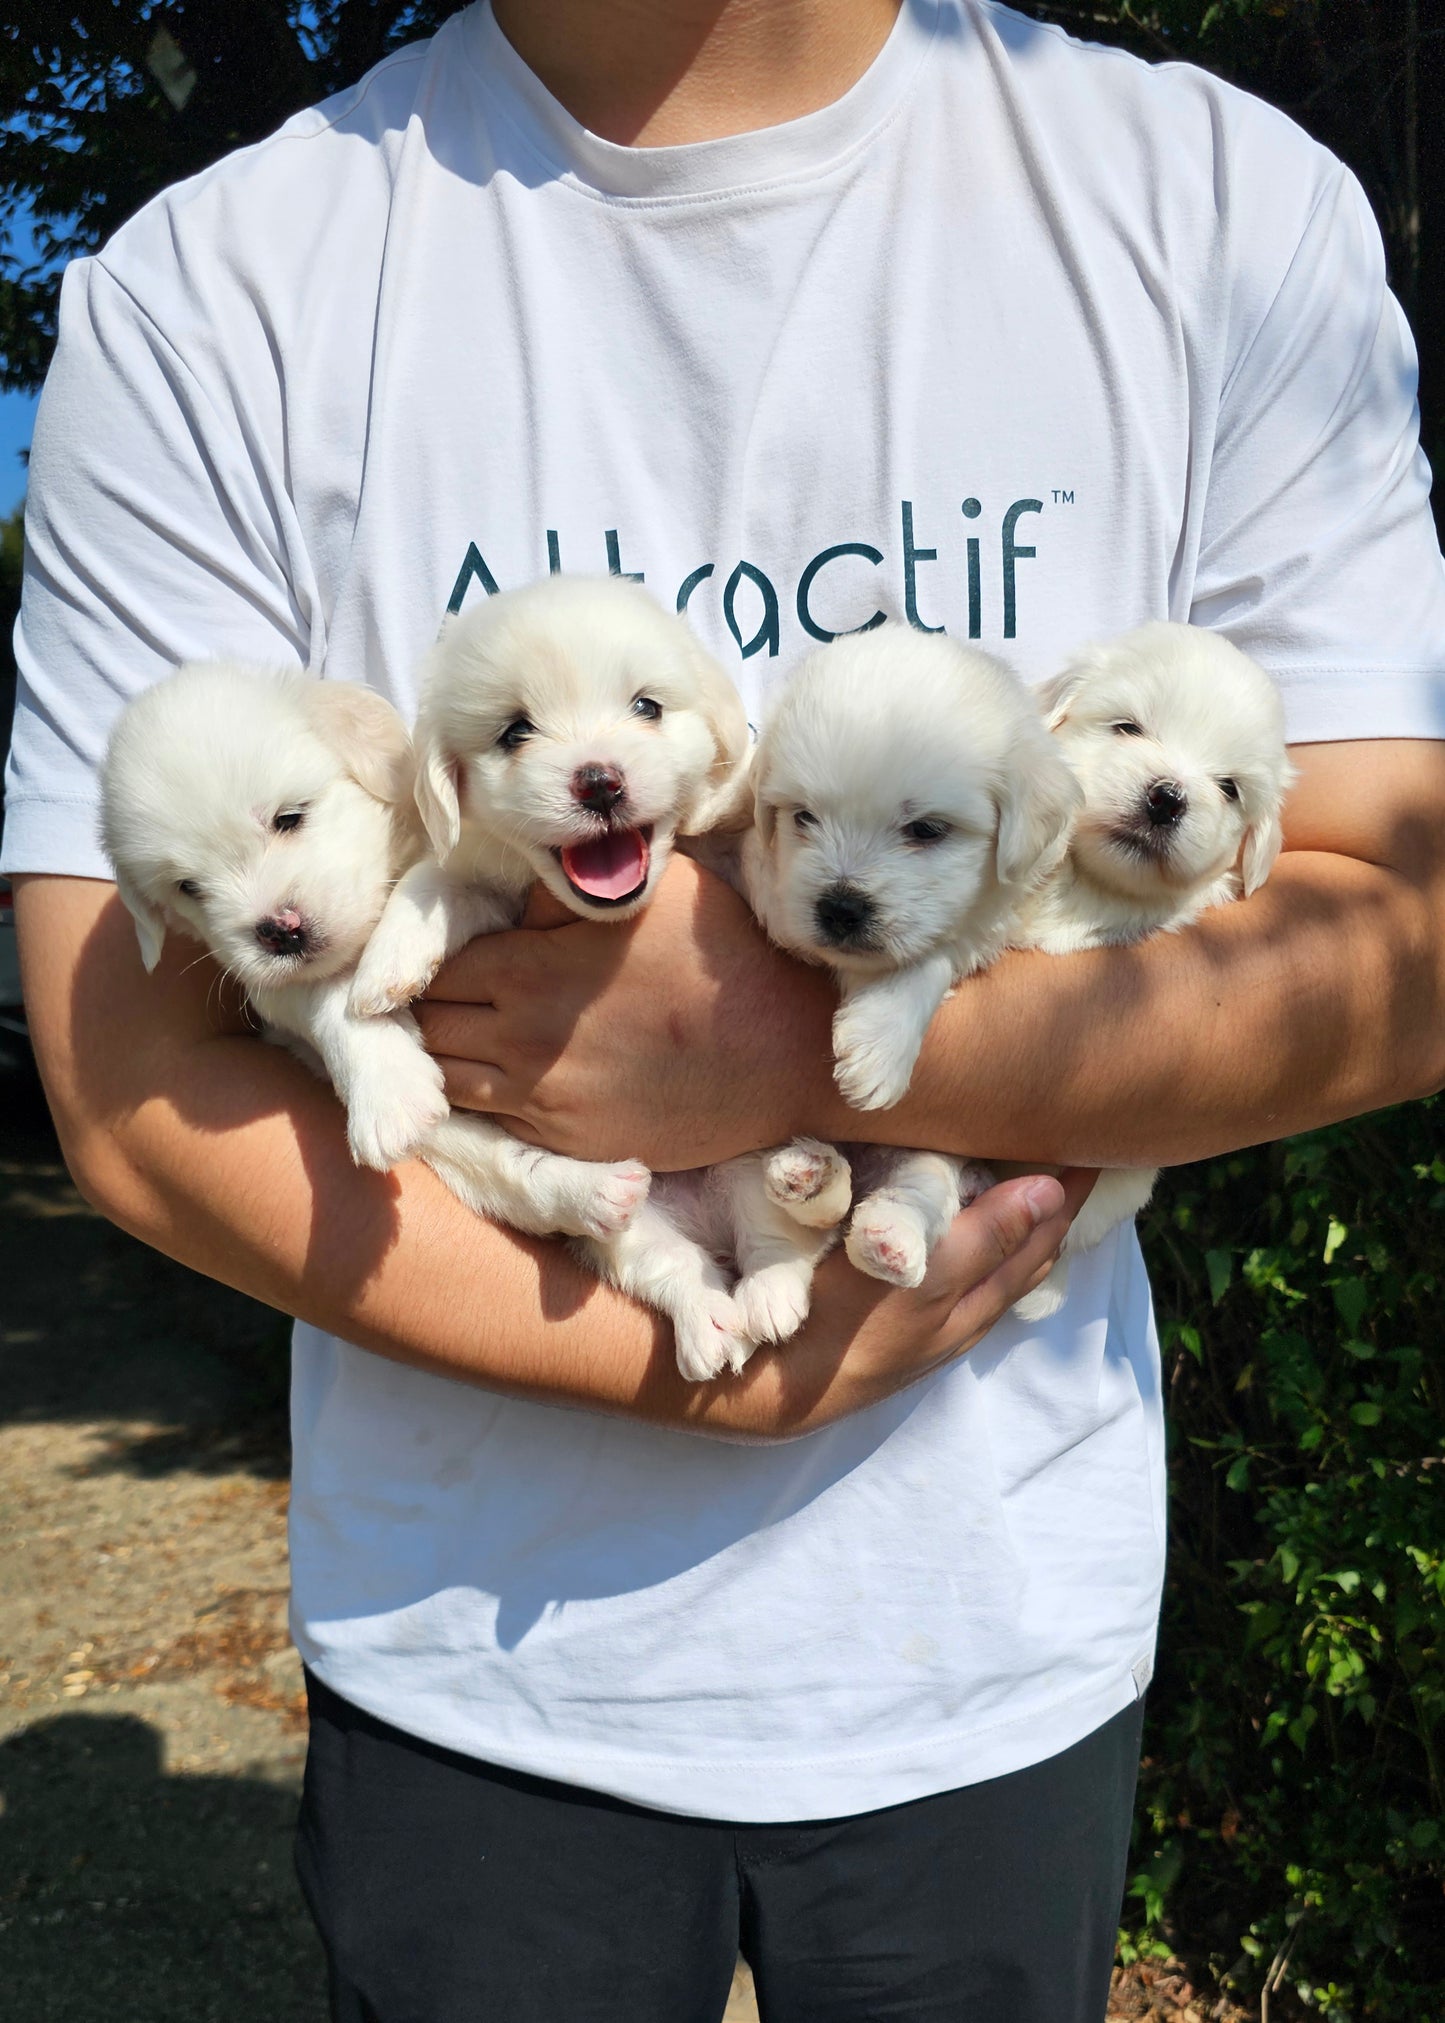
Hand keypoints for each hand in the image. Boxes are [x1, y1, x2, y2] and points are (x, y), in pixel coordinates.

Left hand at [413, 854, 841, 1167]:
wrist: (783, 1052)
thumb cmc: (720, 953)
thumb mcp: (648, 886)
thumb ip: (566, 884)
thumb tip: (516, 886)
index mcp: (526, 970)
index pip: (427, 970)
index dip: (425, 960)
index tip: (435, 954)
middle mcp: (519, 1042)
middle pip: (425, 1030)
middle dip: (420, 1011)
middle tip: (430, 995)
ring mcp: (543, 1102)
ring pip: (447, 1084)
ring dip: (442, 1060)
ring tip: (456, 1036)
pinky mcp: (570, 1143)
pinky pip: (493, 1124)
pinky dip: (482, 1100)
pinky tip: (497, 1078)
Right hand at [711, 1168, 1097, 1436]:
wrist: (777, 1391)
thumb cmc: (843, 1324)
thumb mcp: (918, 1277)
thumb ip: (984, 1236)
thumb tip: (1052, 1191)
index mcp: (977, 1295)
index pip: (1042, 1234)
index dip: (1070, 1191)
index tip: (1092, 1142)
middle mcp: (964, 1314)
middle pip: (1028, 1256)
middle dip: (1055, 1209)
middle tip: (1074, 1154)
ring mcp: (933, 1326)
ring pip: (997, 1271)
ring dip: (1022, 1229)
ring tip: (1038, 1188)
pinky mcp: (902, 1328)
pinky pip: (963, 1282)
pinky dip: (984, 1248)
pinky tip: (969, 1234)